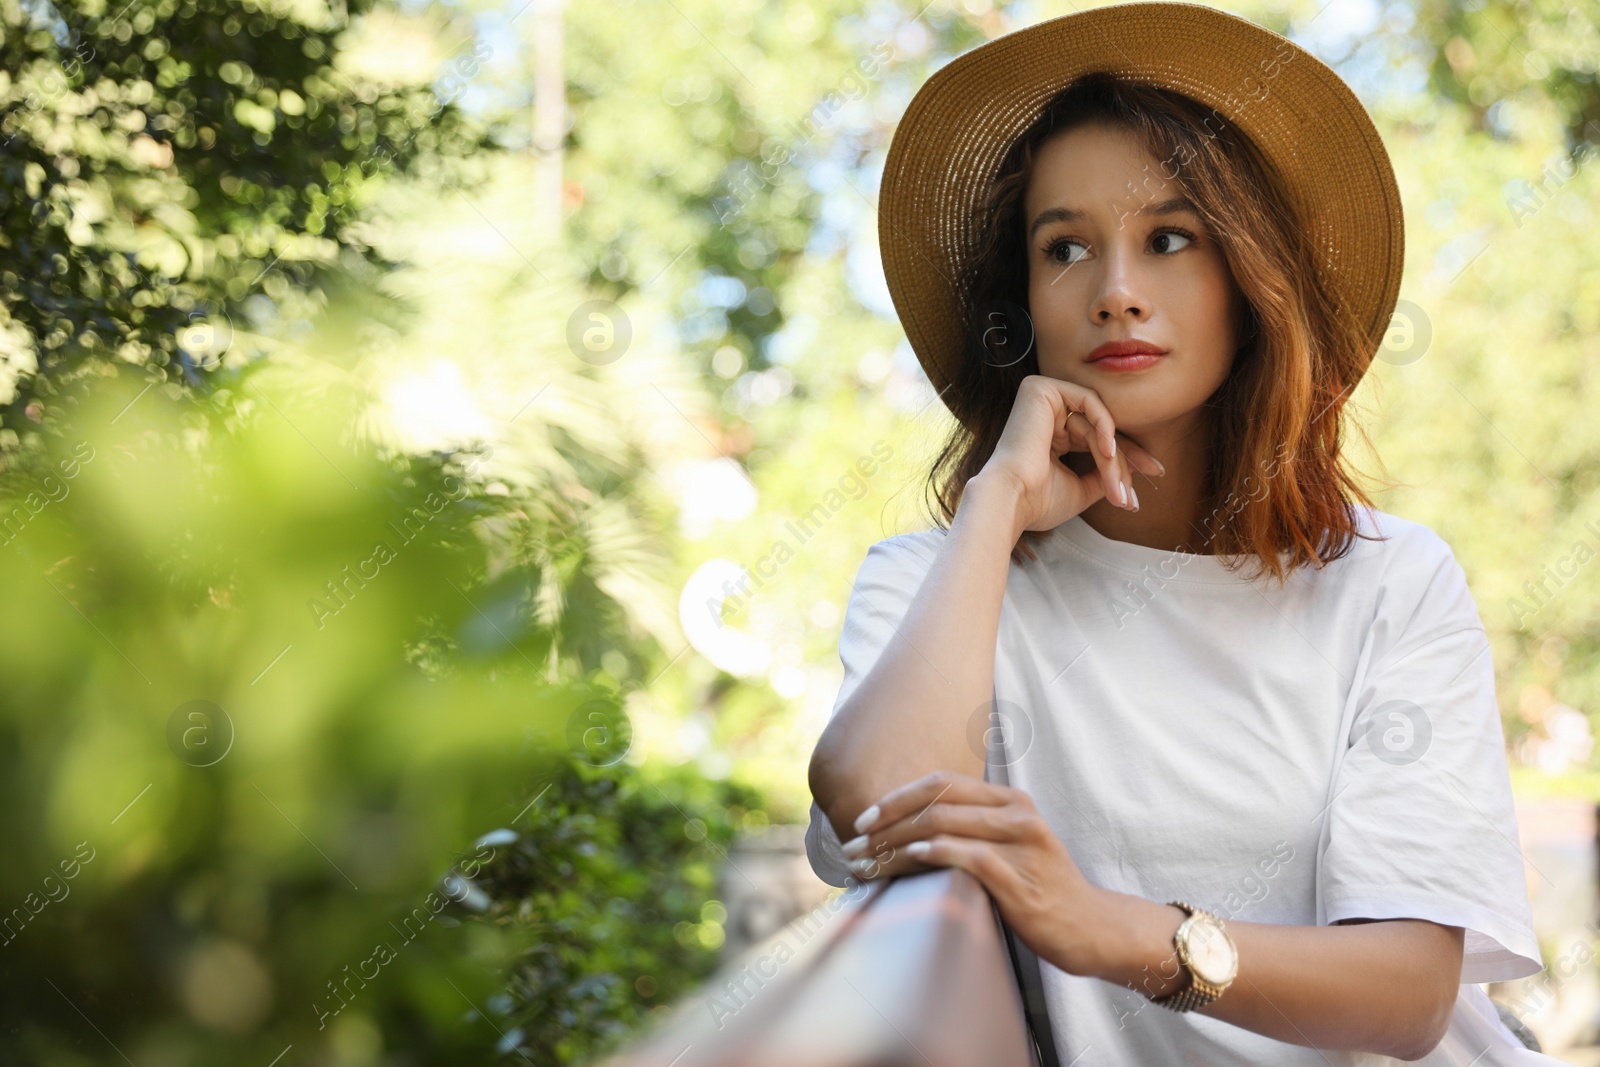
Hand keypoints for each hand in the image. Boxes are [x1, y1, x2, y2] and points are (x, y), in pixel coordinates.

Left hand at [841, 770, 1106, 976]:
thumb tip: (908, 830)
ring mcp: (1021, 844)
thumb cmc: (1039, 889)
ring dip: (895, 844)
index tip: (863, 818)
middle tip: (853, 844)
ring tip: (867, 862)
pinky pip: (967, 855)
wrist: (1089, 927)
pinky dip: (932, 853)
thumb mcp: (1009, 847)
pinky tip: (908, 859)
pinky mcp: (1019, 878)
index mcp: (1011, 800)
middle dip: (886, 821)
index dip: (898, 796)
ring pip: (943, 826)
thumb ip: (971, 830)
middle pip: (936, 801)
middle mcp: (1017, 813)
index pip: (943, 782)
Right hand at [978, 375, 1164, 535]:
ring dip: (1113, 458)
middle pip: (1100, 431)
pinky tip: (1108, 451)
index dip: (1127, 458)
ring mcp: (1042, 399)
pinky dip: (1103, 425)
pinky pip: (1088, 400)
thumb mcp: (1080, 490)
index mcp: (1050, 437)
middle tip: (1140, 487)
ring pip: (1097, 423)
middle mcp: (1045, 415)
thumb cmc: (1037, 502)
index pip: (1097, 440)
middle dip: (1126, 461)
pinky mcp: (1040, 389)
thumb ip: (1103, 476)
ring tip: (1117, 488)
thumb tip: (1127, 474)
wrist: (1011, 500)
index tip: (1155, 472)